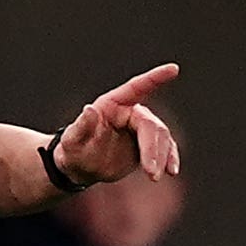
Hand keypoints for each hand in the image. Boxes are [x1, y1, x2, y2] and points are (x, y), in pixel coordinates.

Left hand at [52, 65, 182, 187]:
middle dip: (152, 148)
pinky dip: (170, 158)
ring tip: (153, 177)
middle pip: (151, 125)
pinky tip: (172, 170)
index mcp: (112, 105)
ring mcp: (141, 129)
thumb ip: (81, 126)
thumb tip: (89, 109)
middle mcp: (130, 113)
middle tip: (150, 172)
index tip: (173, 69)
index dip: (154, 78)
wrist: (80, 166)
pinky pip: (166, 149)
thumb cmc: (73, 149)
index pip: (136, 88)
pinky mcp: (148, 144)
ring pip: (161, 138)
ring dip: (161, 157)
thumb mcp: (72, 140)